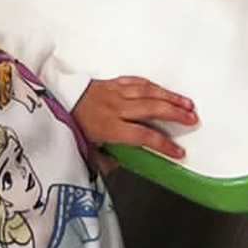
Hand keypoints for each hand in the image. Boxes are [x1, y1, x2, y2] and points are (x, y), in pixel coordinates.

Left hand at [70, 75, 197, 161]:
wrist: (54, 99)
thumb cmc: (71, 125)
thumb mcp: (85, 151)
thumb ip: (105, 161)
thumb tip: (121, 166)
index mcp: (109, 126)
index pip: (143, 136)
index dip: (163, 144)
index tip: (180, 153)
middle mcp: (115, 107)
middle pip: (151, 108)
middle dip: (175, 114)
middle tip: (193, 119)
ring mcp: (114, 92)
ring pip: (147, 92)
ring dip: (169, 97)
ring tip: (187, 103)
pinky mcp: (111, 82)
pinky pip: (135, 81)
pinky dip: (152, 85)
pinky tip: (163, 90)